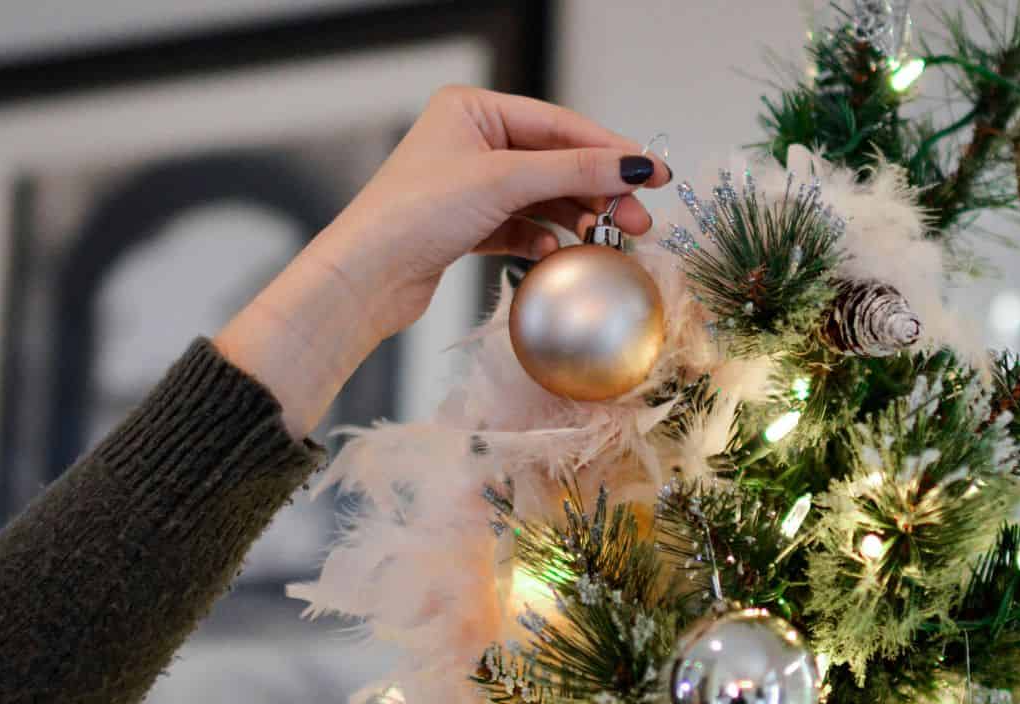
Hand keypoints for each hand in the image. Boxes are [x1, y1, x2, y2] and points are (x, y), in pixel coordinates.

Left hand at [216, 86, 670, 436]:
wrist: (364, 277)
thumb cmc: (415, 214)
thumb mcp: (503, 181)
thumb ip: (575, 171)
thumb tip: (636, 164)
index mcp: (473, 109)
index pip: (559, 124)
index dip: (610, 150)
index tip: (654, 173)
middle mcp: (471, 141)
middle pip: (555, 162)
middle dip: (598, 191)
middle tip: (638, 220)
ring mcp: (469, 185)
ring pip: (542, 198)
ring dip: (575, 219)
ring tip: (607, 240)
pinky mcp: (467, 226)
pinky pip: (522, 227)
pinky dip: (543, 239)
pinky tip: (556, 253)